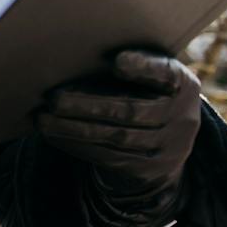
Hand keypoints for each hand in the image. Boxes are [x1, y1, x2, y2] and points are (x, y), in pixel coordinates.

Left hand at [37, 49, 200, 185]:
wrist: (169, 142)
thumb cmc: (146, 93)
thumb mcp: (151, 78)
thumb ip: (129, 68)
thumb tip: (73, 57)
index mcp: (183, 84)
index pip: (166, 74)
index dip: (144, 68)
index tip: (117, 62)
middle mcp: (181, 117)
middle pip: (132, 111)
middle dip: (89, 105)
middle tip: (53, 98)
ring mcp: (168, 148)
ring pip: (116, 138)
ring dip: (74, 129)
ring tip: (43, 120)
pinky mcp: (147, 169)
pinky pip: (109, 158)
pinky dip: (77, 145)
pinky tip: (53, 135)